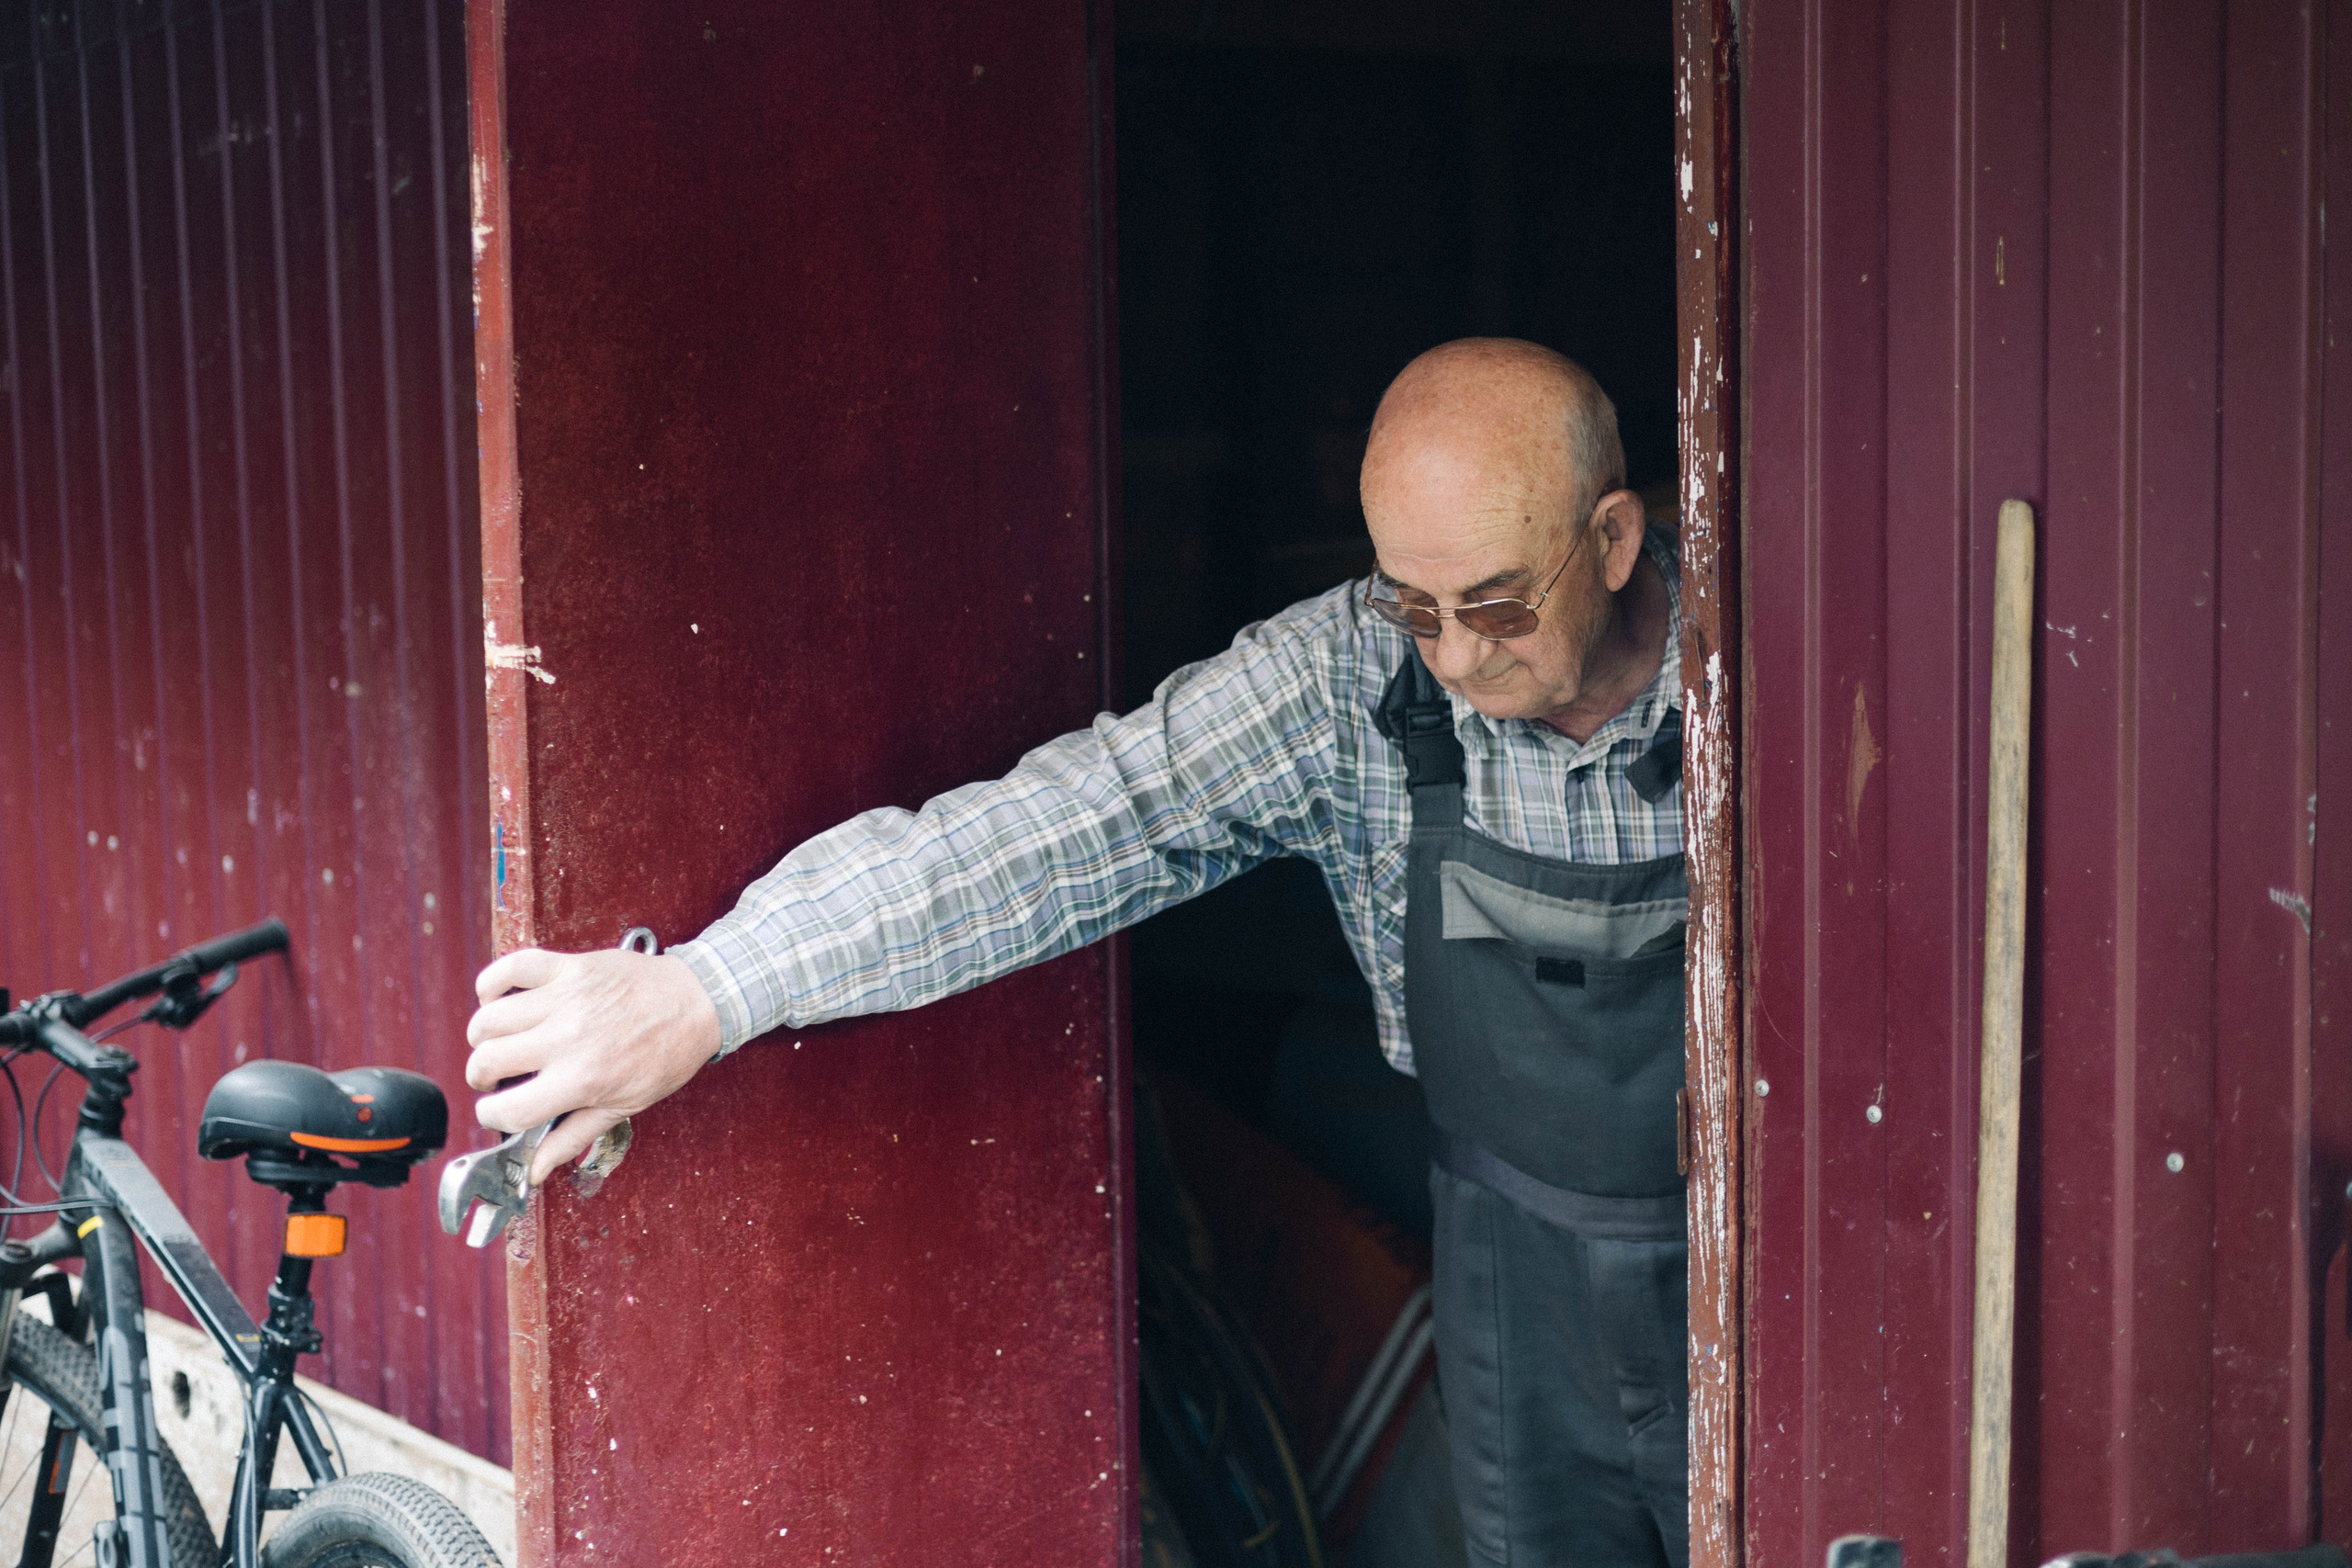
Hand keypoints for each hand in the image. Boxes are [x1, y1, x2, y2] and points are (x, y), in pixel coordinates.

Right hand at [464, 947, 722, 1185]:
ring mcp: (566, 998)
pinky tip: (499, 1000)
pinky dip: (491, 983)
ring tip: (500, 1041)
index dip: (491, 1116)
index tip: (497, 1111)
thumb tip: (536, 1172)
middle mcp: (567, 1038)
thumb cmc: (665, 1055)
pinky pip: (510, 967)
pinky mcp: (570, 967)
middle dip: (480, 1076)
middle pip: (487, 1060)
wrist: (698, 1002)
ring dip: (483, 1035)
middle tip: (495, 1077)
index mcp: (581, 1080)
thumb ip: (573, 1137)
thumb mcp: (624, 1105)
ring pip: (489, 1017)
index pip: (507, 1109)